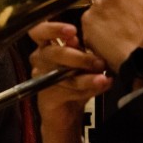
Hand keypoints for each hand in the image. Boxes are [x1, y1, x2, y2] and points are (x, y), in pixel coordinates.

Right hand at [28, 21, 111, 142]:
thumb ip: (81, 50)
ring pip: (63, 74)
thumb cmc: (74, 81)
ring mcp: (41, 77)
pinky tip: (100, 87)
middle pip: (53, 52)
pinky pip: (67, 91)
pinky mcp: (46, 95)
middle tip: (98, 62)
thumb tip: (80, 42)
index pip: (39, 31)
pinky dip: (86, 90)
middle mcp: (40, 59)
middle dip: (79, 57)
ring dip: (86, 78)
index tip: (73, 31)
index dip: (53, 29)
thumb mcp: (81, 62)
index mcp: (47, 46)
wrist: (67, 113)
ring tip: (103, 78)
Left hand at [81, 0, 142, 71]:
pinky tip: (106, 38)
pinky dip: (95, 29)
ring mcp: (94, 7)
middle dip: (111, 7)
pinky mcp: (86, 21)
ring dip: (103, 18)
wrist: (141, 59)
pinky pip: (89, 23)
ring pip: (97, 10)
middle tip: (120, 21)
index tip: (126, 7)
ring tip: (114, 31)